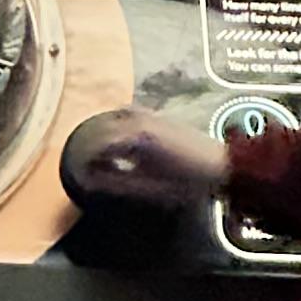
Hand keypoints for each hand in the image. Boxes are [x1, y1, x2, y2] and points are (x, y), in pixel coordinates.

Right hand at [68, 108, 229, 206]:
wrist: (221, 165)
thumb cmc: (187, 180)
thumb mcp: (147, 186)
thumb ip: (115, 182)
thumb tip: (90, 181)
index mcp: (134, 135)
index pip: (97, 144)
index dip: (85, 160)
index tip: (79, 171)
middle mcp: (139, 119)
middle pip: (103, 127)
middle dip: (90, 143)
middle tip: (83, 160)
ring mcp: (150, 114)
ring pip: (115, 118)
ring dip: (103, 131)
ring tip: (97, 148)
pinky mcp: (159, 116)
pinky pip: (128, 115)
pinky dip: (118, 124)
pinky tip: (120, 137)